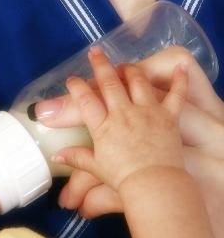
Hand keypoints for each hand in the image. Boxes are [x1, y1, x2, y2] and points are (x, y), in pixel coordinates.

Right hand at [51, 47, 187, 191]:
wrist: (154, 185)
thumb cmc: (124, 179)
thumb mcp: (96, 168)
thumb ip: (77, 158)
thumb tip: (56, 156)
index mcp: (103, 126)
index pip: (85, 99)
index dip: (76, 86)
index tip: (71, 78)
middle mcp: (123, 113)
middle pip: (109, 83)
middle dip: (100, 65)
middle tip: (95, 52)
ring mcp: (147, 112)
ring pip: (138, 81)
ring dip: (130, 69)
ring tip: (124, 65)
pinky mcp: (168, 116)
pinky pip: (176, 94)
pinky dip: (180, 79)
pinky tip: (181, 66)